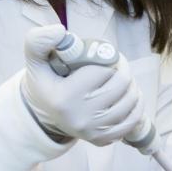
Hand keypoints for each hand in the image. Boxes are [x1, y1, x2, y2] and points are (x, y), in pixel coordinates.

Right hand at [20, 25, 143, 145]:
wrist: (44, 114)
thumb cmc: (45, 82)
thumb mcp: (35, 61)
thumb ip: (39, 41)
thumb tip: (59, 31)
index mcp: (63, 97)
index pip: (102, 70)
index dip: (108, 57)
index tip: (105, 54)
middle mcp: (79, 117)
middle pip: (120, 84)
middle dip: (123, 68)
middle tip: (118, 63)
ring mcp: (92, 131)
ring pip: (130, 101)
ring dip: (132, 85)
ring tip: (122, 78)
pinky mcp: (102, 140)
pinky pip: (132, 121)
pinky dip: (136, 106)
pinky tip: (129, 96)